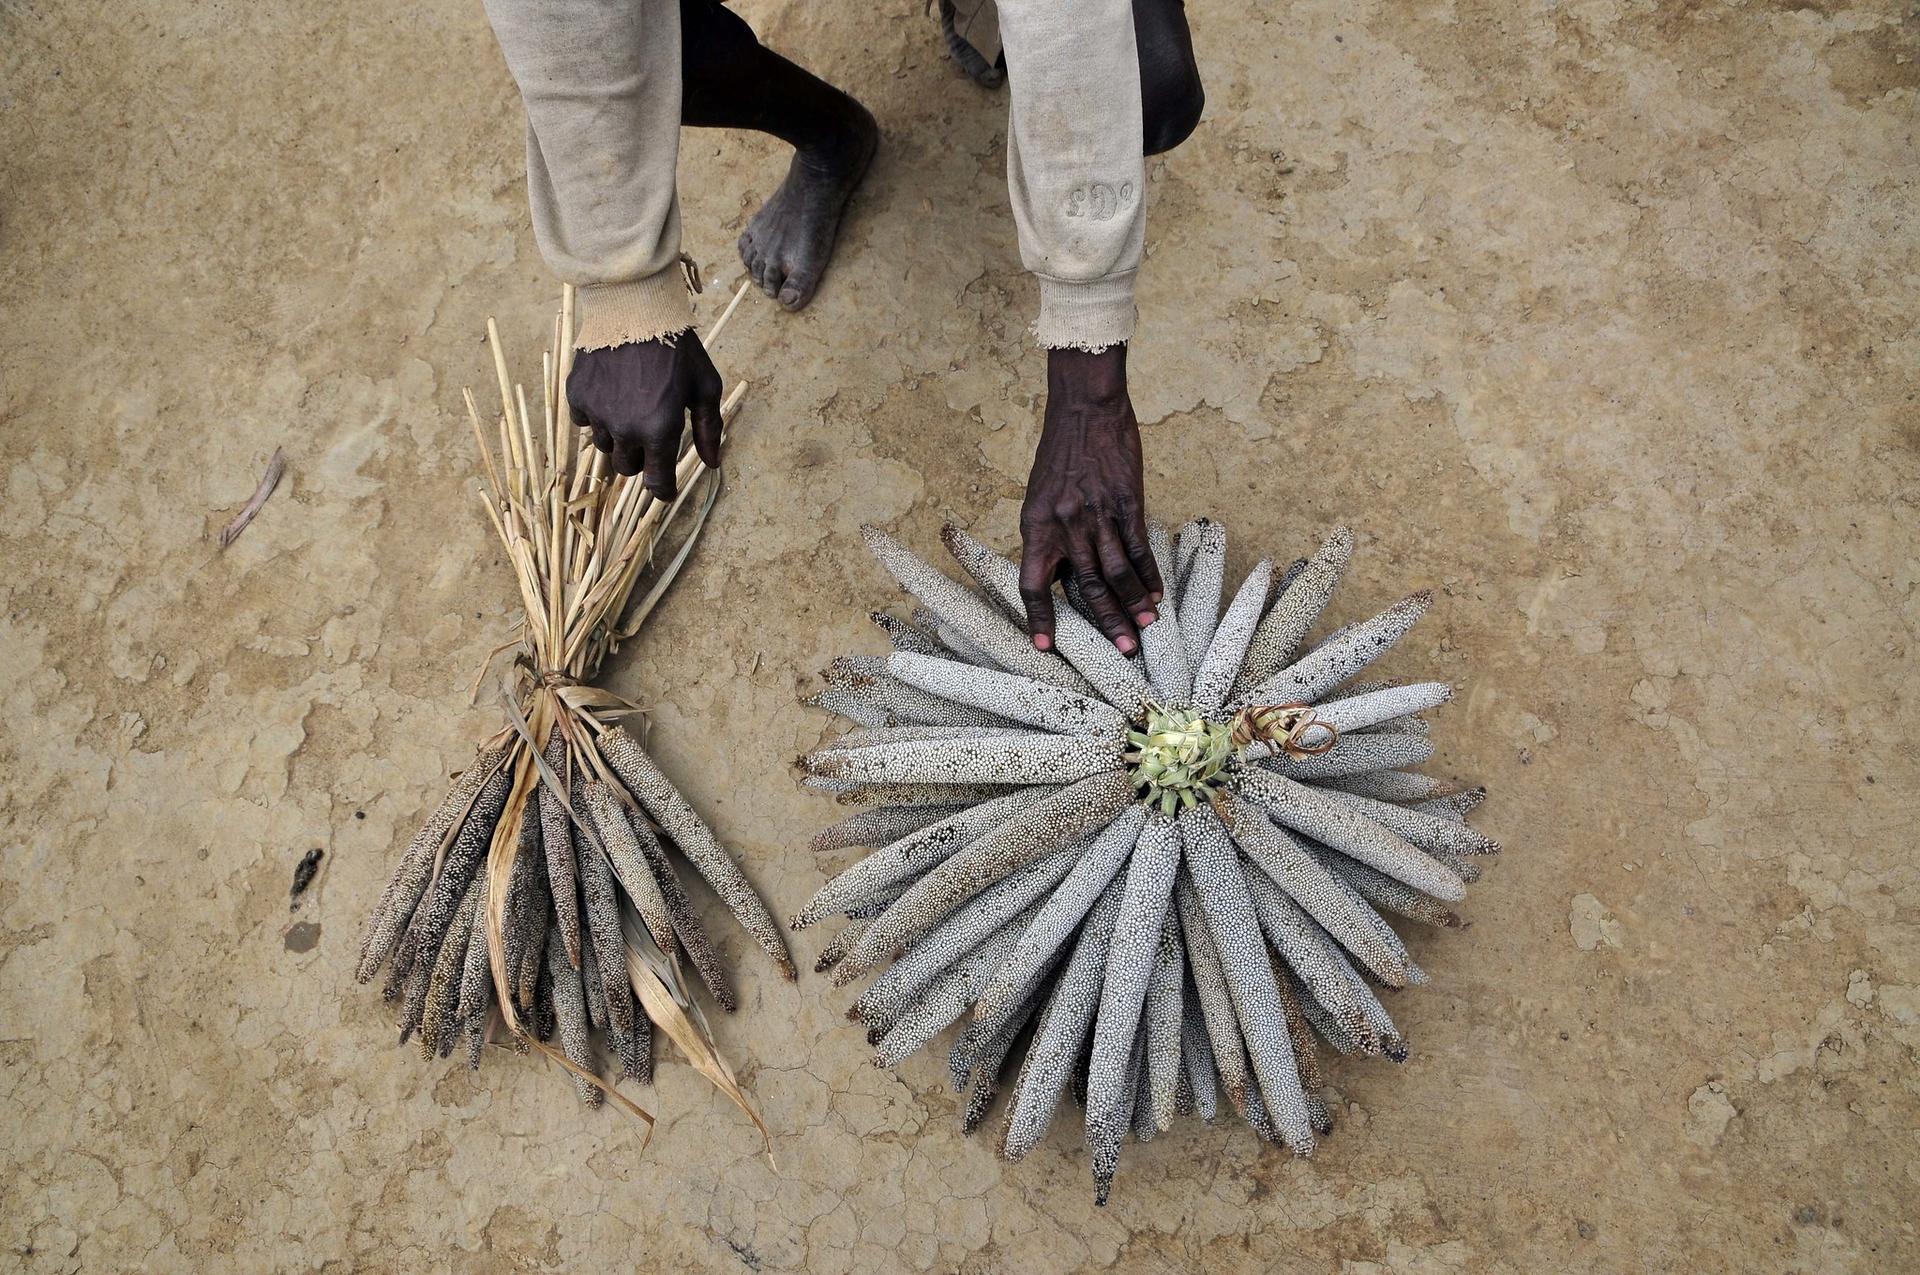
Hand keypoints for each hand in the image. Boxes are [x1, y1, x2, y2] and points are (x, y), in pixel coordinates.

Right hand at [566, 331, 723, 498]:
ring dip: (617, 436)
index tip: (664, 488)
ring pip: (605, 445)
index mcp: (659, 430)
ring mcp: (597, 413)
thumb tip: (712, 464)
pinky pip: (584, 421)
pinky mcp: (577, 395)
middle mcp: (625, 429)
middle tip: (649, 433)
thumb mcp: (705, 387)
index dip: (662, 490)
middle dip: (640, 458)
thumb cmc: (678, 348)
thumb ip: (709, 429)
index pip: (656, 484)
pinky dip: (596, 415)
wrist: (635, 308)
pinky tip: (610, 394)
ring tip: (629, 408)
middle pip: (627, 468)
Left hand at [1018, 345, 1163, 653]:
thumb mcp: (1041, 496)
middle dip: (1105, 622)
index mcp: (1035, 525)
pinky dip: (1148, 573)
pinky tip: (1157, 593)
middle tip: (1124, 651)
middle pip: (1085, 586)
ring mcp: (1098, 513)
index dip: (1038, 617)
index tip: (1045, 647)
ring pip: (1116, 571)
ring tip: (1146, 629)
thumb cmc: (1061, 453)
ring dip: (1133, 604)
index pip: (1032, 582)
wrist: (1085, 407)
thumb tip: (1066, 578)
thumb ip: (1052, 536)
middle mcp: (1065, 524)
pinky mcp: (1126, 501)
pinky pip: (1138, 546)